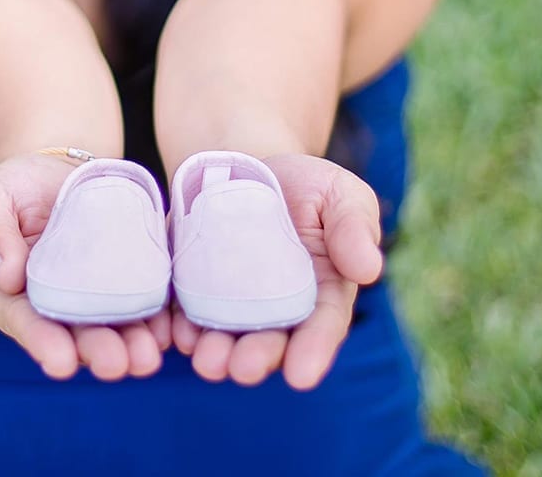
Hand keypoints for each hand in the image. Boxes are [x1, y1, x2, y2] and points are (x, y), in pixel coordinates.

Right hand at [0, 152, 171, 381]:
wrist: (53, 171)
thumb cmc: (11, 190)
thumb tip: (6, 277)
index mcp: (10, 298)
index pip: (24, 322)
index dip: (42, 342)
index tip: (61, 362)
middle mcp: (53, 307)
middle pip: (74, 334)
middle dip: (96, 351)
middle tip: (115, 364)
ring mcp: (92, 297)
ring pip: (112, 326)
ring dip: (131, 344)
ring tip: (147, 357)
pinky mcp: (125, 278)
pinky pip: (143, 299)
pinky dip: (157, 317)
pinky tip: (168, 328)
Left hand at [171, 153, 382, 390]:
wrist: (247, 166)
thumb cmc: (306, 185)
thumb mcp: (339, 192)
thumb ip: (354, 226)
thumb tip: (369, 268)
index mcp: (323, 294)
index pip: (323, 327)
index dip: (314, 351)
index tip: (302, 375)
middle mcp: (278, 311)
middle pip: (271, 342)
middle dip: (257, 358)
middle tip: (242, 369)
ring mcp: (233, 304)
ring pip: (226, 336)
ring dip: (215, 352)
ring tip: (205, 359)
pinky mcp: (195, 288)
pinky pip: (185, 312)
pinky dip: (178, 327)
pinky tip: (172, 332)